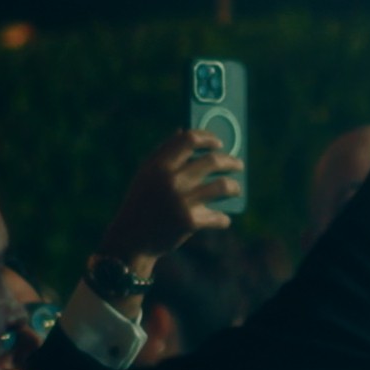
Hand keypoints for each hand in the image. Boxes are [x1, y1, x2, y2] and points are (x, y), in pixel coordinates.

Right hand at [97, 132, 243, 269]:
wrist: (130, 240)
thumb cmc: (142, 203)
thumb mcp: (146, 176)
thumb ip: (164, 155)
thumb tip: (183, 130)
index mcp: (158, 165)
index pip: (188, 139)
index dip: (208, 138)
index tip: (218, 142)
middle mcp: (170, 180)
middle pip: (212, 160)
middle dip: (230, 161)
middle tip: (238, 164)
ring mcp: (181, 201)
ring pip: (223, 186)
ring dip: (234, 187)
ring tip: (236, 189)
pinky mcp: (190, 221)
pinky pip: (218, 216)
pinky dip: (222, 219)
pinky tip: (223, 219)